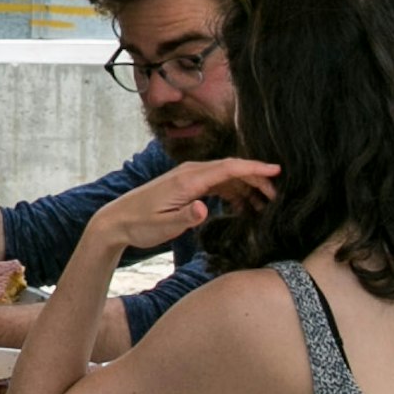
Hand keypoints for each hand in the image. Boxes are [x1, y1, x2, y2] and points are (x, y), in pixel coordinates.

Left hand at [84, 155, 277, 261]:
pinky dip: (232, 191)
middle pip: (231, 168)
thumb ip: (186, 217)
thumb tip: (204, 208)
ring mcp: (187, 178)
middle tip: (277, 195)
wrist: (116, 221)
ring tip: (266, 203)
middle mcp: (189, 173)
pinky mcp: (185, 186)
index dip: (254, 167)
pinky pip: (215, 183)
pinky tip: (243, 204)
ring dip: (246, 186)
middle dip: (256, 178)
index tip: (277, 170)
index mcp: (187, 180)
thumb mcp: (163, 226)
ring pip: (225, 176)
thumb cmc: (139, 225)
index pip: (228, 167)